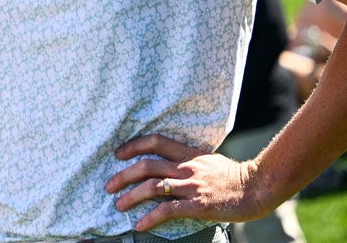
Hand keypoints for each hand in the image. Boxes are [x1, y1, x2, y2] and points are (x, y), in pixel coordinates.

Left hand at [107, 134, 265, 230]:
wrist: (259, 188)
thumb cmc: (234, 176)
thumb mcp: (208, 159)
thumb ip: (188, 160)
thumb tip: (170, 164)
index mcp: (189, 153)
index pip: (155, 142)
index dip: (133, 145)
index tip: (118, 154)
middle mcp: (187, 167)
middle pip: (146, 166)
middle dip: (123, 175)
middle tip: (108, 185)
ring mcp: (192, 186)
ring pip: (152, 187)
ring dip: (131, 196)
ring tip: (118, 205)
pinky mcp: (198, 205)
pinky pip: (167, 210)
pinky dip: (150, 218)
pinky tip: (139, 225)